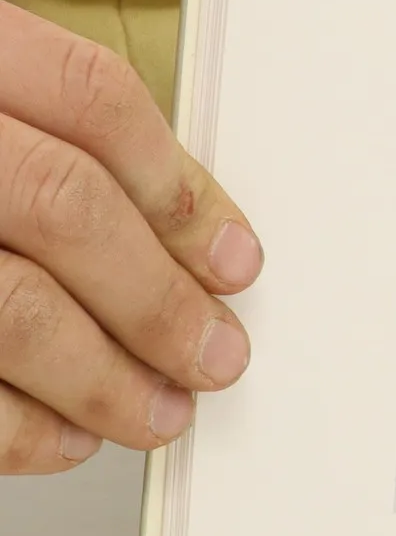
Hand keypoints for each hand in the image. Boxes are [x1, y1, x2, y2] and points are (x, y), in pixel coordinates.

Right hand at [0, 2, 261, 472]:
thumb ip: (42, 130)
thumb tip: (182, 226)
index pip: (89, 98)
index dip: (178, 188)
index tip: (233, 258)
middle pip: (63, 206)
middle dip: (158, 298)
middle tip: (217, 355)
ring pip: (11, 305)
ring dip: (102, 376)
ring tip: (159, 410)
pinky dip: (14, 424)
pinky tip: (61, 437)